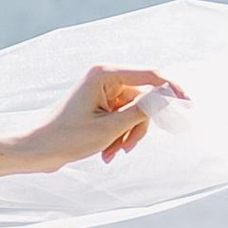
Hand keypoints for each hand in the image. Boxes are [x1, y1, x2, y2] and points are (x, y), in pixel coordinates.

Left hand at [17, 66, 183, 171]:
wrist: (38, 151)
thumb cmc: (68, 138)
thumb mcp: (111, 127)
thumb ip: (143, 109)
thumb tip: (169, 94)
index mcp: (104, 74)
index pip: (150, 75)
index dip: (172, 89)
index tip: (189, 104)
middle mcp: (104, 77)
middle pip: (143, 98)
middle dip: (137, 126)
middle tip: (125, 148)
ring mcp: (102, 91)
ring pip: (134, 112)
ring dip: (127, 135)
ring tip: (110, 154)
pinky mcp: (100, 103)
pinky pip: (123, 118)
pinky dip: (119, 135)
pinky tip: (106, 152)